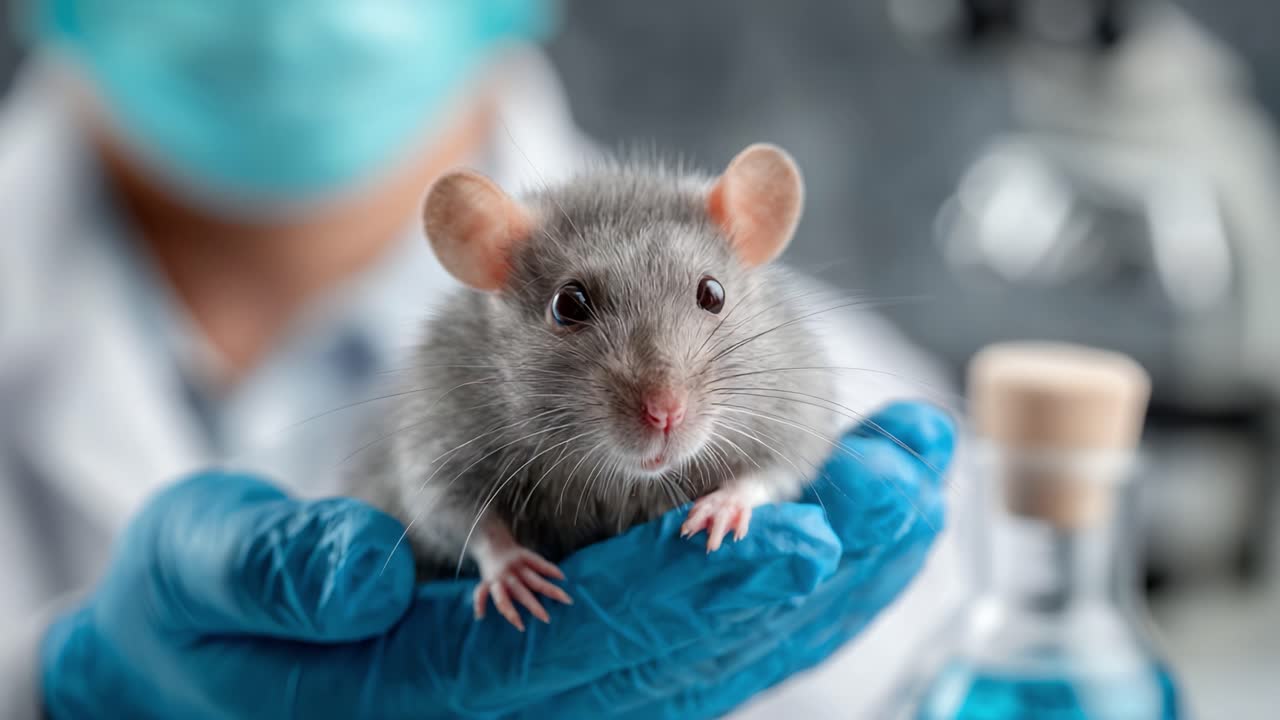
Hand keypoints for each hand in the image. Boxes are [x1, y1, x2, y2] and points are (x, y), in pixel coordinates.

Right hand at [41, 400, 952, 718]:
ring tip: (917, 470)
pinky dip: (787, 557)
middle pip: (693, 649)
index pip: (589, 653)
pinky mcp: (591, 648)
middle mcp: (532, 700)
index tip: (792, 533)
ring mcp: (570, 680)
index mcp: (441, 690)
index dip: (692, 600)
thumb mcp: (205, 582)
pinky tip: (854, 496)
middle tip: (912, 481)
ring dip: (830, 555)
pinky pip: (705, 619)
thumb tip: (354, 570)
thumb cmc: (207, 616)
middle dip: (810, 565)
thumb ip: (268, 572)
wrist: (222, 657)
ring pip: (722, 636)